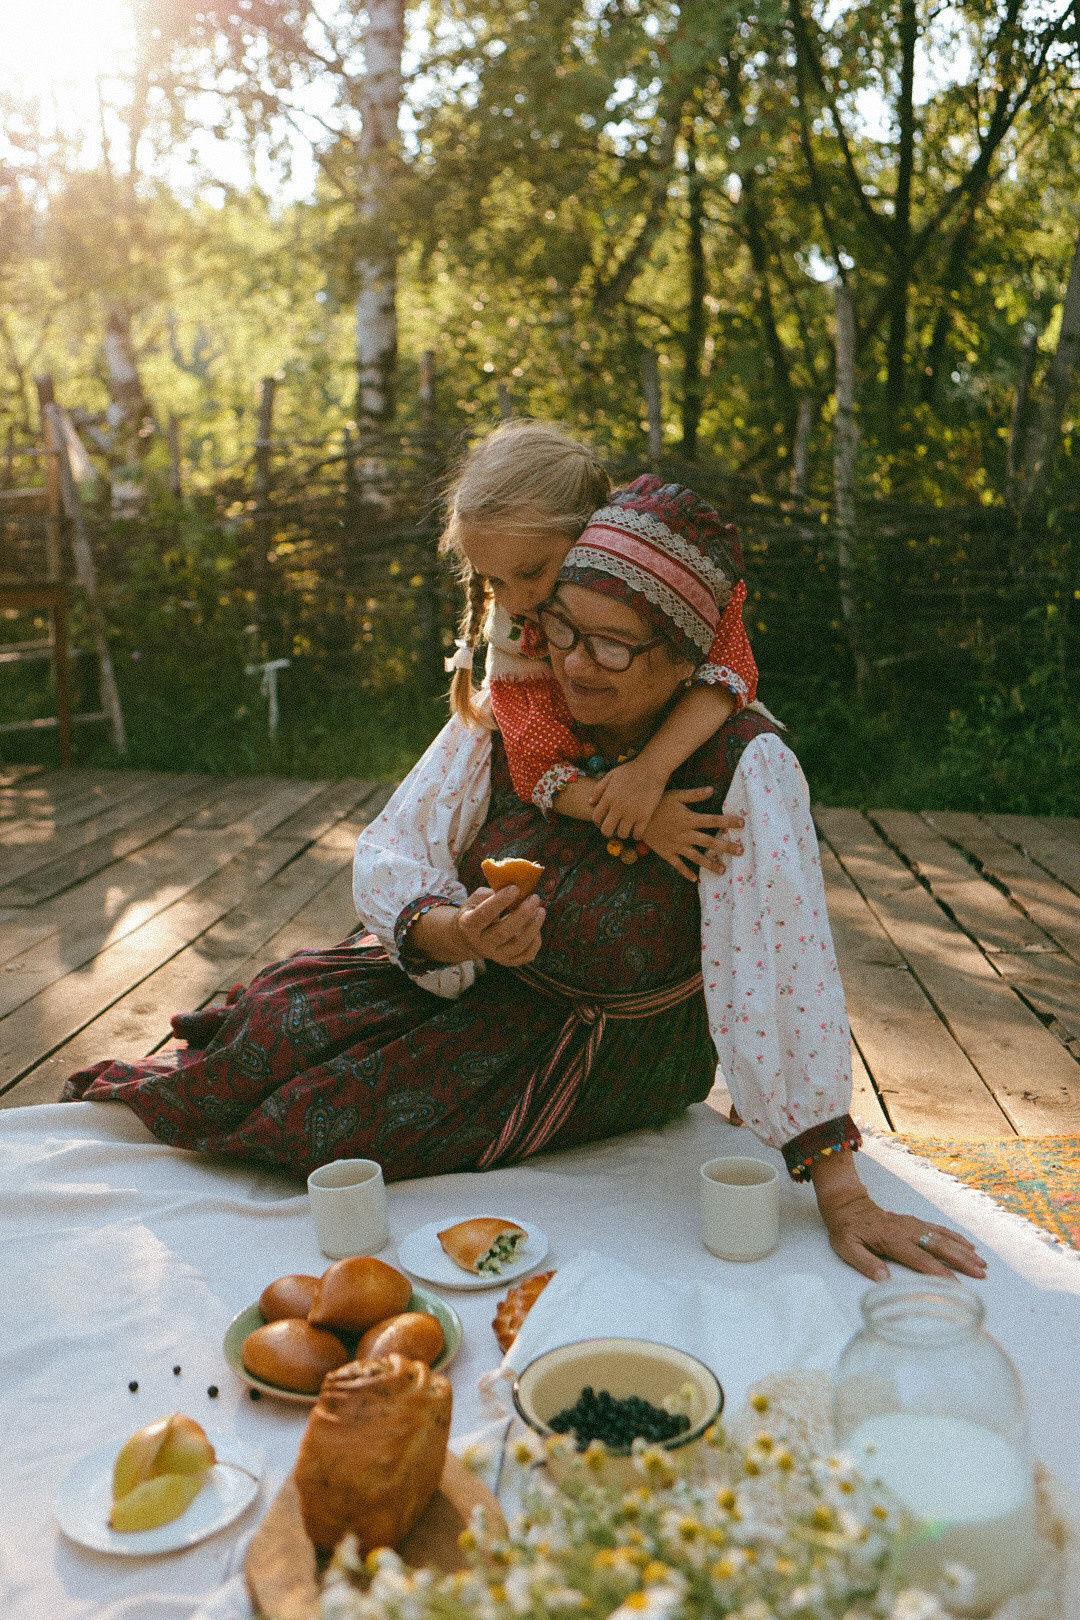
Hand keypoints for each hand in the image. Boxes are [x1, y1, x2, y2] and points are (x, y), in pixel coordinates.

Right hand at [455, 885, 544, 967]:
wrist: (467, 939)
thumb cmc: (475, 912)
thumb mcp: (475, 899)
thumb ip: (492, 892)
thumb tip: (516, 886)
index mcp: (468, 925)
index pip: (484, 914)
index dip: (500, 901)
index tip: (515, 888)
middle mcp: (480, 943)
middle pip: (503, 932)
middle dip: (522, 914)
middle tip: (534, 898)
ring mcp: (494, 955)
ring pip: (517, 945)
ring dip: (533, 927)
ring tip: (541, 910)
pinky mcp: (506, 961)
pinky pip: (526, 955)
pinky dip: (536, 942)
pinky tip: (537, 928)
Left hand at [590, 758, 668, 840]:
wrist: (651, 768)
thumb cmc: (630, 770)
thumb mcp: (611, 775)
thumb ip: (599, 789)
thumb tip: (590, 802)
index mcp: (608, 797)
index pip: (596, 818)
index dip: (598, 823)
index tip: (603, 822)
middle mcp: (618, 807)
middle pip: (606, 830)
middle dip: (608, 832)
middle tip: (614, 828)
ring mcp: (632, 813)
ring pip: (622, 834)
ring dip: (623, 833)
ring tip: (626, 827)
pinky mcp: (645, 816)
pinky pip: (638, 834)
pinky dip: (636, 835)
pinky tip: (637, 829)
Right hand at [642, 788, 744, 881]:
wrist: (635, 818)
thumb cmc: (656, 804)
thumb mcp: (675, 796)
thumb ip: (694, 794)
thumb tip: (712, 789)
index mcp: (689, 819)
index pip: (713, 820)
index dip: (728, 821)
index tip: (742, 823)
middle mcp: (685, 834)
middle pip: (709, 841)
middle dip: (726, 846)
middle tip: (741, 851)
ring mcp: (676, 845)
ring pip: (696, 856)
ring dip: (710, 863)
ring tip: (723, 870)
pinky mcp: (667, 853)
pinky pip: (678, 865)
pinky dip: (686, 872)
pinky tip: (695, 879)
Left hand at [812, 1154, 985, 1282]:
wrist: (847, 1205)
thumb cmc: (847, 1229)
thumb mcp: (847, 1247)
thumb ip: (865, 1263)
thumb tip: (883, 1278)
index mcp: (892, 1239)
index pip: (920, 1258)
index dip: (938, 1272)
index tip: (955, 1284)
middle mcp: (907, 1230)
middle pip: (939, 1246)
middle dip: (962, 1260)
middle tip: (981, 1273)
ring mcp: (913, 1224)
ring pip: (944, 1237)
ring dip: (964, 1250)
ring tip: (982, 1263)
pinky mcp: (915, 1222)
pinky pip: (939, 1228)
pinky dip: (956, 1237)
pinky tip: (969, 1246)